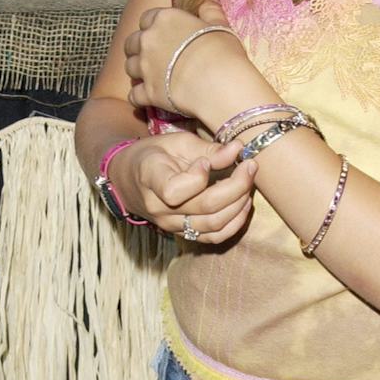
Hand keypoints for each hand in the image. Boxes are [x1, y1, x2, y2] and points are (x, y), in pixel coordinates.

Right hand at [118, 132, 256, 244]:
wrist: (130, 181)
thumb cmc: (153, 155)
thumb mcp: (176, 142)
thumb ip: (207, 148)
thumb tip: (239, 149)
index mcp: (151, 179)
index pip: (175, 191)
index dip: (198, 178)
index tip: (206, 162)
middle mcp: (159, 208)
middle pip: (206, 207)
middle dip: (236, 186)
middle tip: (250, 166)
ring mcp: (171, 225)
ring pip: (214, 224)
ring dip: (239, 204)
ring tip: (248, 182)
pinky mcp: (183, 234)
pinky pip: (214, 237)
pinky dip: (234, 223)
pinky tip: (243, 204)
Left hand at [122, 0, 244, 117]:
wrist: (219, 84)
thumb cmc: (222, 53)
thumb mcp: (221, 26)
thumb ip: (211, 13)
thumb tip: (208, 4)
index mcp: (165, 19)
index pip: (147, 17)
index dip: (152, 26)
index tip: (161, 33)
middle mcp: (148, 40)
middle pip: (131, 42)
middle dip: (137, 48)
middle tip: (150, 56)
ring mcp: (145, 68)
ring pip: (129, 67)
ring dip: (137, 72)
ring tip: (150, 76)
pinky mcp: (147, 92)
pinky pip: (133, 95)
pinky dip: (139, 97)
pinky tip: (148, 98)